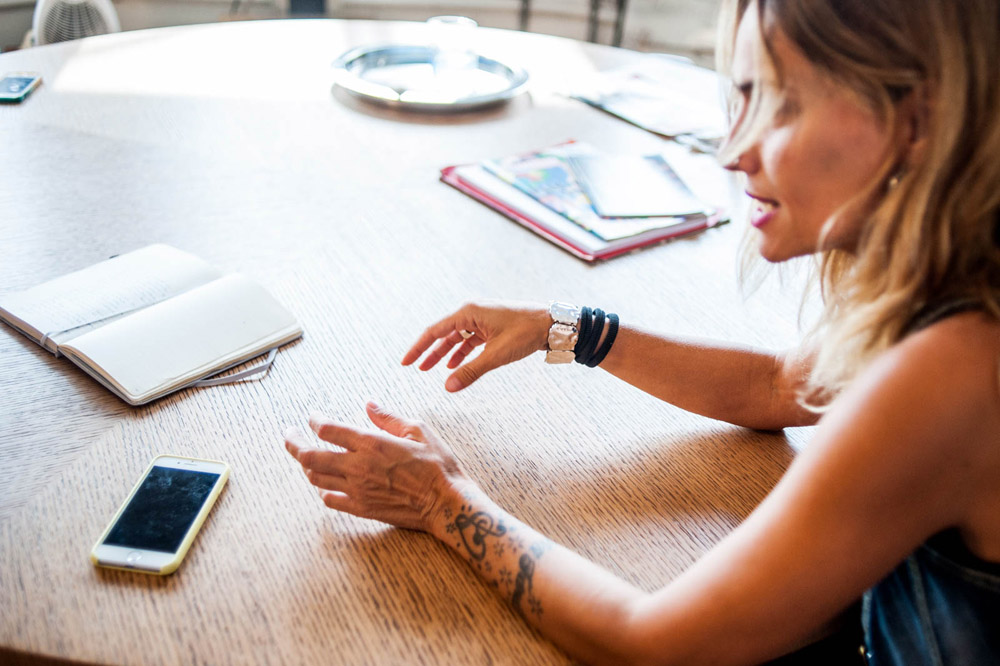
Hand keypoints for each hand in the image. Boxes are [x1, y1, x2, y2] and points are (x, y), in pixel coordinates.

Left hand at [284, 402, 469, 531]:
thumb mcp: (418, 430)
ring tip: (304, 457)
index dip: (314, 420)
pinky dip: (322, 490)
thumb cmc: (437, 464)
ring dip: (306, 465)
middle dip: (293, 443)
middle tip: (288, 435)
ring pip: (316, 478)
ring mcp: (357, 490)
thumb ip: (389, 417)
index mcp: (371, 443)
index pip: (328, 429)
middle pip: (310, 456)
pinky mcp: (362, 508)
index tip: (312, 417)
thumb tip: (369, 404)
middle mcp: (358, 466)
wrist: (446, 503)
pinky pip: (330, 500)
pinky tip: (324, 485)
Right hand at [402, 301, 549, 391]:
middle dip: (429, 352)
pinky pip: (469, 339)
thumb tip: (448, 387)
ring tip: (431, 369)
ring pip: (456, 338)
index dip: (419, 348)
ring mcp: (482, 318)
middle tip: (414, 368)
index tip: (406, 362)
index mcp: (469, 312)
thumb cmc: (525, 333)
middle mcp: (472, 312)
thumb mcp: (496, 355)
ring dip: (444, 353)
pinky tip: (454, 365)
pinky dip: (461, 352)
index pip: (435, 331)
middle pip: (443, 334)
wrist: (552, 324)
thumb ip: (470, 371)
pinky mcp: (491, 326)